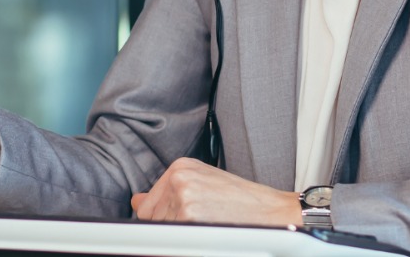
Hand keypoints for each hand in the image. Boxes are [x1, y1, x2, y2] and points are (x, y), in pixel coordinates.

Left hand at [130, 158, 301, 225]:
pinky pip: (173, 239)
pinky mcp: (190, 217)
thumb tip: (137, 201)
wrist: (273, 211)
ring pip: (160, 231)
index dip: (159, 221)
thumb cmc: (242, 201)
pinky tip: (207, 235)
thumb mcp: (203, 183)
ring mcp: (183, 197)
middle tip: (197, 227)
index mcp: (181, 167)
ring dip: (178, 236)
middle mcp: (179, 178)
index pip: (146, 203)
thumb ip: (168, 191)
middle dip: (168, 228)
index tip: (173, 227)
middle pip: (150, 218)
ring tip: (206, 229)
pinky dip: (187, 242)